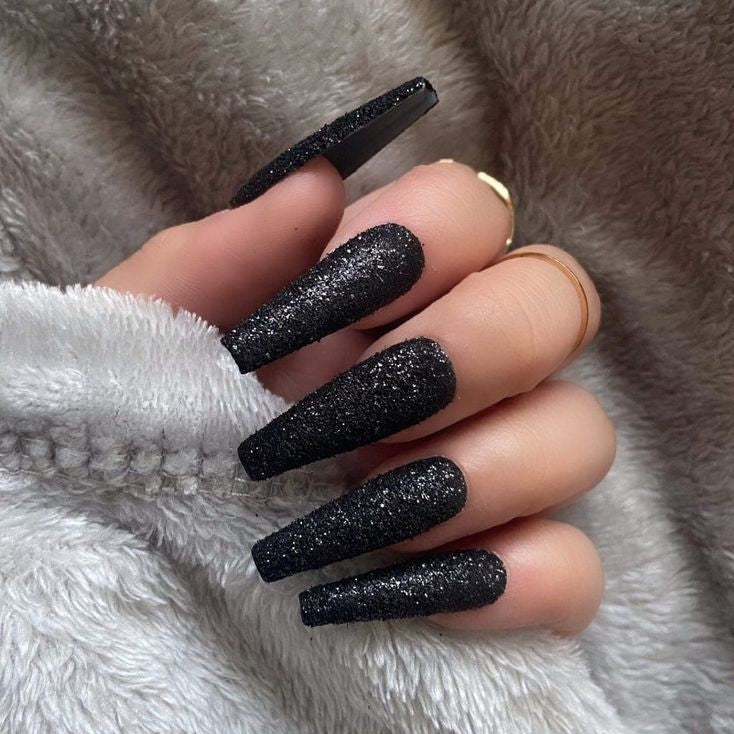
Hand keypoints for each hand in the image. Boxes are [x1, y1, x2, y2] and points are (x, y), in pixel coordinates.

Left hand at [98, 157, 612, 633]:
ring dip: (469, 477)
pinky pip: (574, 570)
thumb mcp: (143, 342)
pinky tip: (398, 593)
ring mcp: (495, 475)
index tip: (314, 314)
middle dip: (458, 356)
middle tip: (334, 425)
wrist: (128, 567)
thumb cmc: (133, 435)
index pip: (473, 211)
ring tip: (345, 523)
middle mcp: (460, 369)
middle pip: (558, 304)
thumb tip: (319, 181)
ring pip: (580, 436)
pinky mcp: (507, 580)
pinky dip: (506, 584)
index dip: (423, 242)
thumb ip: (219, 257)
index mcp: (379, 296)